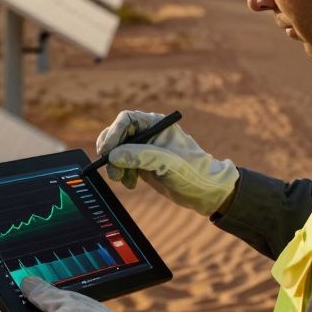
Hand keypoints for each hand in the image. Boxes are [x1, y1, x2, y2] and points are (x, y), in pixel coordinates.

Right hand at [95, 110, 238, 215]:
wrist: (206, 191)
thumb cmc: (193, 172)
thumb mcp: (167, 162)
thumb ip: (140, 156)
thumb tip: (113, 156)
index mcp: (156, 124)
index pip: (127, 120)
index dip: (113, 132)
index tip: (105, 150)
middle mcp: (148, 133)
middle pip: (118, 135)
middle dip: (111, 152)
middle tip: (110, 168)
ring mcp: (145, 149)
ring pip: (118, 151)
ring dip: (115, 166)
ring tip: (122, 180)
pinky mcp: (143, 164)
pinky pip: (123, 165)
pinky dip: (122, 174)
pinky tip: (131, 184)